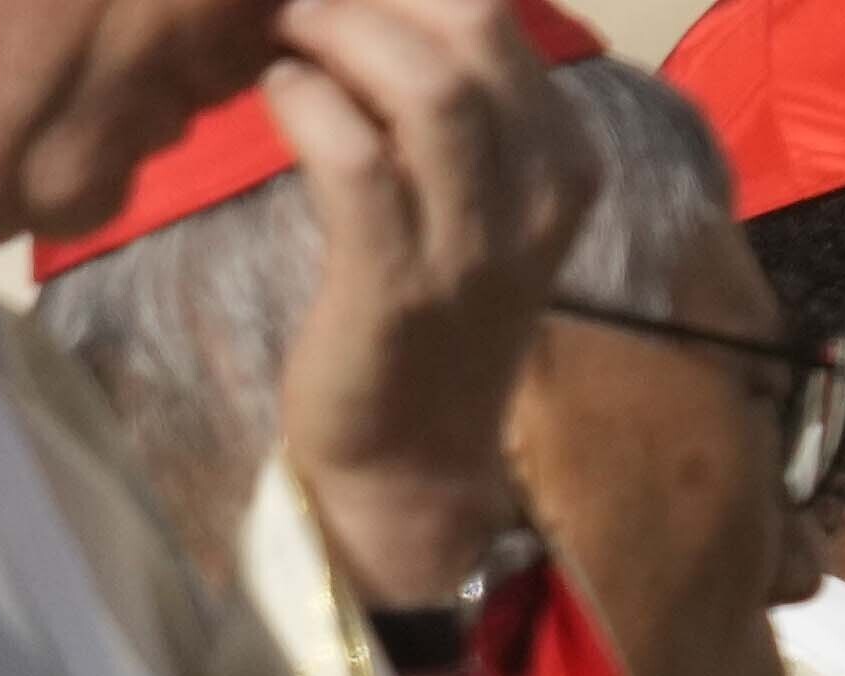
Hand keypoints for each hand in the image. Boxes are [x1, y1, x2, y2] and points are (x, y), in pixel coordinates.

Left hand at [259, 0, 594, 615]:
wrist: (412, 459)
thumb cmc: (428, 308)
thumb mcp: (473, 193)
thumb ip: (449, 97)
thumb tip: (372, 4)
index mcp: (565, 159)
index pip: (497, 15)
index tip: (344, 0)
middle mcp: (539, 197)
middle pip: (474, 26)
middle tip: (307, 6)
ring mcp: (476, 246)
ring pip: (428, 87)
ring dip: (338, 34)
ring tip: (289, 35)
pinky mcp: (399, 284)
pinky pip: (354, 156)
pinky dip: (305, 103)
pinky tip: (279, 96)